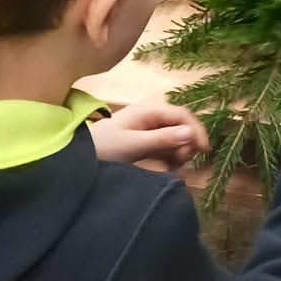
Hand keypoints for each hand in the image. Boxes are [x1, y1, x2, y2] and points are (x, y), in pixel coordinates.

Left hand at [89, 100, 210, 168]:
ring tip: (175, 167)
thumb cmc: (103, 149)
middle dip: (187, 142)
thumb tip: (191, 133)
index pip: (182, 115)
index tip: (204, 150)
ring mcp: (146, 130)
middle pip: (180, 125)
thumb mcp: (133, 145)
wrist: (76, 160)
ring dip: (179, 151)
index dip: (196, 129)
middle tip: (184, 162)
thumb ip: (162, 139)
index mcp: (148, 111)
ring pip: (174, 137)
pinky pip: (165, 147)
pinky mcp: (142, 143)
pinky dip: (170, 157)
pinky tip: (169, 169)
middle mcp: (150, 118)